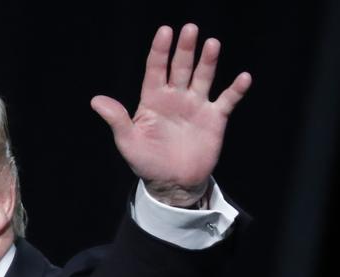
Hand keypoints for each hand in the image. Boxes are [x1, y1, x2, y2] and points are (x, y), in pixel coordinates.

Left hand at [91, 24, 251, 206]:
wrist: (173, 183)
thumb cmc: (147, 162)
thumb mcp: (128, 142)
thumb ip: (117, 119)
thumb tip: (96, 101)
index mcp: (153, 100)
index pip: (156, 69)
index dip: (160, 51)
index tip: (164, 31)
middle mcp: (175, 98)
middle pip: (180, 67)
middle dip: (185, 49)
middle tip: (190, 29)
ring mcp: (196, 106)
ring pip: (203, 77)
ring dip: (208, 61)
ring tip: (212, 44)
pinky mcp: (214, 119)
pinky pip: (227, 100)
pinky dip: (235, 90)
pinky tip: (243, 78)